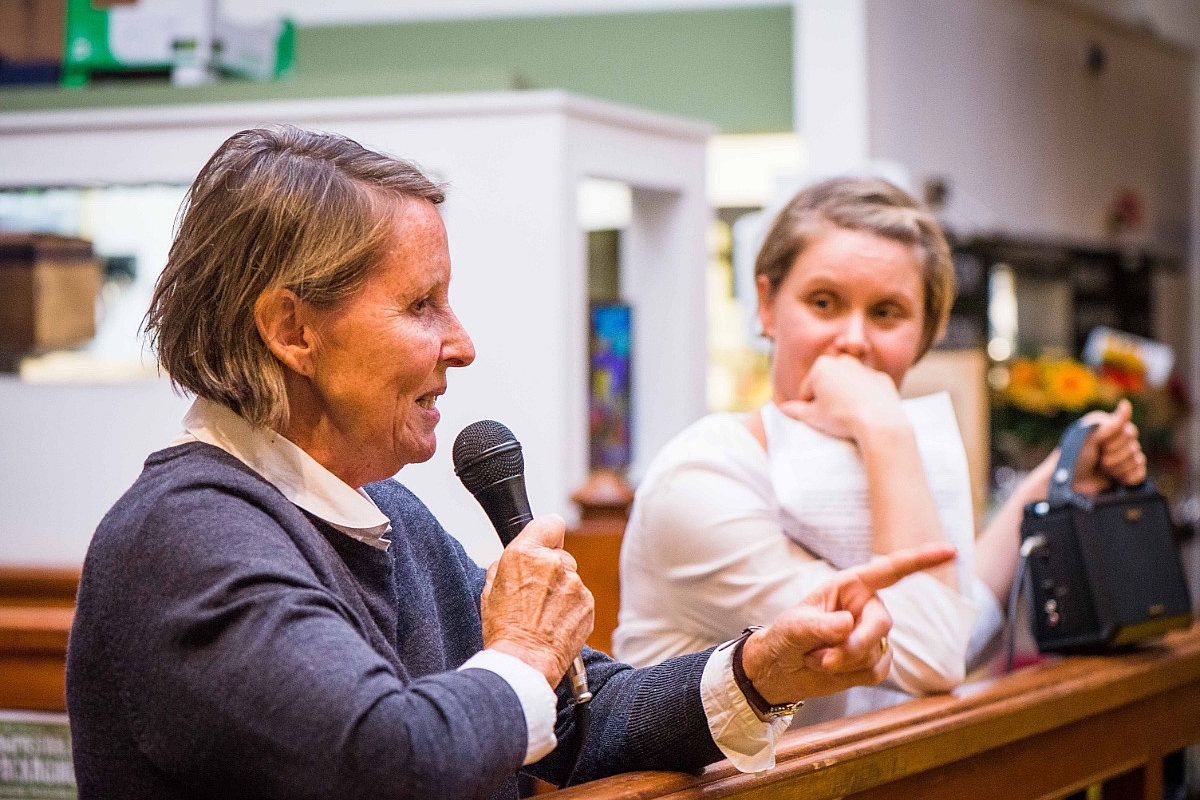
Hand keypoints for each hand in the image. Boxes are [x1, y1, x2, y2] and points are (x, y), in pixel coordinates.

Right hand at [481, 515, 593, 687]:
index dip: (547, 534)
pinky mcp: (588, 603)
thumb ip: (508, 564)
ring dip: (561, 591)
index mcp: (525, 554)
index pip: (550, 522)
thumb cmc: (503, 629)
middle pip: (560, 555)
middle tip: (536, 594)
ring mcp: (574, 583)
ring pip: (571, 578)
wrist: (523, 662)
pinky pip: (580, 598)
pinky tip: (555, 623)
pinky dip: (571, 608)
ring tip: (544, 615)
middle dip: (552, 569)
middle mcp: (553, 563)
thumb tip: (518, 558)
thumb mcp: (490, 588)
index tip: (545, 544)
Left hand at [739, 542, 956, 703]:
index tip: (951, 551)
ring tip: (817, 658)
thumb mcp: (795, 627)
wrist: (781, 669)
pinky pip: (876, 673)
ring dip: (844, 663)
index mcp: (850, 586)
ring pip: (877, 652)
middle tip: (826, 658)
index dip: (922, 560)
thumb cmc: (786, 636)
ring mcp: (873, 636)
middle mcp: (867, 607)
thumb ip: (820, 625)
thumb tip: (849, 625)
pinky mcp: (874, 661)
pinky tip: (831, 669)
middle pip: (883, 623)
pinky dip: (850, 677)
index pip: (890, 570)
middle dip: (857, 644)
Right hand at [777, 355, 906, 442]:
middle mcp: (843, 361)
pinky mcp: (881, 378)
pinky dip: (864, 398)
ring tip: (848, 417)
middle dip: (827, 398)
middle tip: (831, 418)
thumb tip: (783, 409)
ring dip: (845, 397)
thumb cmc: (843, 418)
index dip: (808, 407)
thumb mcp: (812, 417)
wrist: (880, 422)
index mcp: (821, 366)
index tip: (816, 418)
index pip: (807, 390)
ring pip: (847, 385)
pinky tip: (865, 413)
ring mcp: (864, 368)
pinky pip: (867, 389)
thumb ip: (795, 411)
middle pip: (827, 384)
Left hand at [1073, 399, 1146, 494]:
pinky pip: (1141, 473)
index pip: (1129, 431)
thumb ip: (1110, 424)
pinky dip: (1129, 477)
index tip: (1101, 447)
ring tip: (1104, 469)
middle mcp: (1117, 440)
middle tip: (1100, 461)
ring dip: (1119, 468)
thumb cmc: (1074, 457)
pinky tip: (1117, 478)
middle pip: (1134, 446)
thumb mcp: (1089, 438)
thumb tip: (1126, 404)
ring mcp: (1122, 457)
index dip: (1116, 442)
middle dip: (1116, 456)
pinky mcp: (1126, 474)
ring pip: (1138, 460)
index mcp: (1109, 427)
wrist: (1068, 485)